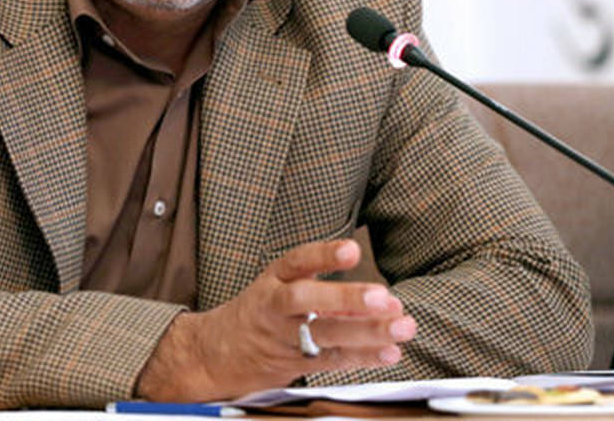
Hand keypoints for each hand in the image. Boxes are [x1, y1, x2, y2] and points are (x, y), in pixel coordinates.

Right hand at [135, 239, 416, 400]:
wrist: (211, 356)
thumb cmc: (257, 316)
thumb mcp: (280, 290)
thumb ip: (324, 293)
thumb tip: (375, 301)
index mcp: (272, 281)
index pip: (296, 262)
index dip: (323, 256)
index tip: (352, 250)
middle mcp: (274, 307)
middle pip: (307, 301)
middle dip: (346, 300)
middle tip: (383, 298)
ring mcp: (281, 338)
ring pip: (322, 335)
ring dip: (366, 333)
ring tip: (402, 326)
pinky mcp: (291, 364)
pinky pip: (330, 361)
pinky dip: (362, 358)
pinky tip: (389, 352)